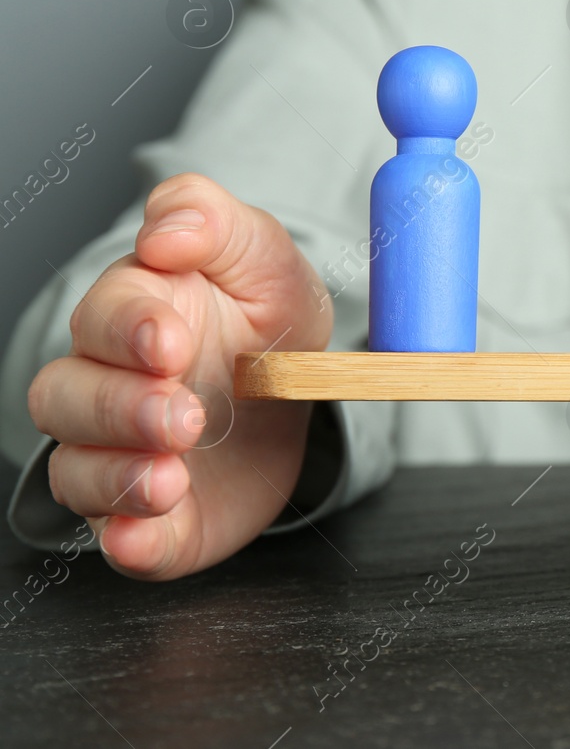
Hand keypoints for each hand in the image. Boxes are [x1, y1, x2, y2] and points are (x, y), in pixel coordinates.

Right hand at [27, 173, 331, 579]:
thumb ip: (216, 223)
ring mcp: (123, 455)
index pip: (105, 318)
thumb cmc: (266, 321)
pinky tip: (141, 538)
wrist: (303, 393)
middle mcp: (110, 386)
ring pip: (77, 469)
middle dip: (122, 407)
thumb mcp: (265, 259)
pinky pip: (120, 540)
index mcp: (137, 315)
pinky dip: (128, 543)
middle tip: (184, 414)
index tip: (172, 341)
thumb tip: (164, 230)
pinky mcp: (154, 518)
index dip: (131, 329)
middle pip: (70, 397)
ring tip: (170, 479)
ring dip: (117, 476)